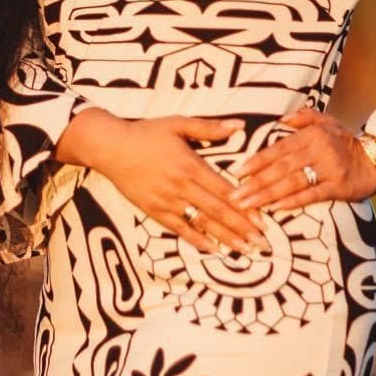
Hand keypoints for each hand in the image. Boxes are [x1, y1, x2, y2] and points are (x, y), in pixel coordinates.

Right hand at [98, 115, 271, 254]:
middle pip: (218, 211)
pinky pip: (180, 229)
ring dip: (226, 239)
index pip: (225, 191)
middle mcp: (181, 186)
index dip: (245, 207)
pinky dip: (197, 241)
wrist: (111, 147)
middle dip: (243, 229)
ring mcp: (167, 201)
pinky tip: (214, 250)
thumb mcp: (178, 124)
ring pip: (202, 224)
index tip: (264, 221)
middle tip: (264, 245)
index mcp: (191, 165)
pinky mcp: (154, 211)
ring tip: (246, 251)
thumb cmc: (146, 133)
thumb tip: (238, 125)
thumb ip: (209, 127)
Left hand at [228, 107, 375, 210]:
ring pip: (293, 183)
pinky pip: (313, 195)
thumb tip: (279, 119)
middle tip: (235, 195)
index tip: (237, 171)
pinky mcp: (340, 187)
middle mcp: (318, 151)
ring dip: (268, 194)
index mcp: (310, 135)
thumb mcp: (326, 122)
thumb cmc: (344, 141)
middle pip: (281, 168)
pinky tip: (277, 208)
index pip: (278, 149)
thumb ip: (303, 116)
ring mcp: (329, 170)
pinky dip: (294, 201)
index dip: (257, 161)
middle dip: (255, 182)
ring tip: (249, 204)